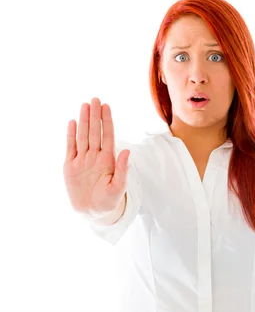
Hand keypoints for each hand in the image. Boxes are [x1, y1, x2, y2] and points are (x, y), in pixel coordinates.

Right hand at [63, 98, 129, 214]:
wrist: (93, 212)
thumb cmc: (109, 200)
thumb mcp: (119, 187)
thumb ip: (123, 169)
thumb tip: (127, 150)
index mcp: (108, 160)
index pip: (108, 136)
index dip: (107, 121)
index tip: (107, 107)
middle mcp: (95, 156)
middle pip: (95, 132)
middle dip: (95, 116)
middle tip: (96, 99)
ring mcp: (82, 160)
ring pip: (83, 136)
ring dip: (84, 121)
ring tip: (85, 105)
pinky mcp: (70, 166)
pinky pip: (70, 147)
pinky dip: (71, 135)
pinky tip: (72, 122)